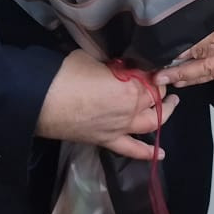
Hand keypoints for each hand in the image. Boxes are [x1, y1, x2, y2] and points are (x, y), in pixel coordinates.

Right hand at [35, 50, 177, 160]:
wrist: (41, 100)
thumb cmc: (65, 74)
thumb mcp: (93, 59)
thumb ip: (112, 66)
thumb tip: (116, 68)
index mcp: (131, 85)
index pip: (150, 76)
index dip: (151, 69)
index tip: (148, 63)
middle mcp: (132, 108)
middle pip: (155, 97)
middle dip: (160, 87)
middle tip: (159, 78)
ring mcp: (121, 127)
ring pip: (152, 122)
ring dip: (165, 113)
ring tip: (172, 104)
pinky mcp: (108, 140)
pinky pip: (132, 150)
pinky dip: (147, 152)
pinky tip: (160, 154)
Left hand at [158, 0, 213, 87]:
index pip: (200, 35)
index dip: (177, 43)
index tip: (155, 44)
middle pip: (197, 55)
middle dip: (172, 64)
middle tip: (149, 68)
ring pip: (204, 70)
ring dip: (182, 77)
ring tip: (161, 80)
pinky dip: (197, 79)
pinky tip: (183, 81)